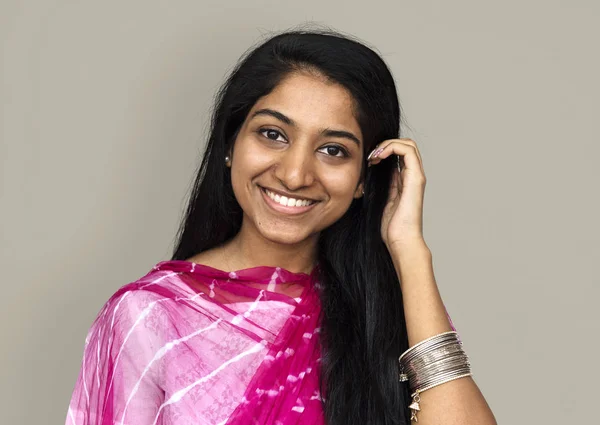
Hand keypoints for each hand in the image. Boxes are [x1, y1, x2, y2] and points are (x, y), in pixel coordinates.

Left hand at [367, 138, 427, 254]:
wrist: (400, 240)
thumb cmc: (390, 227)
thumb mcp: (381, 199)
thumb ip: (381, 185)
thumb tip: (370, 172)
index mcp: (405, 180)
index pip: (399, 153)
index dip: (384, 150)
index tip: (368, 160)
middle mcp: (413, 176)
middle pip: (405, 145)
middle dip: (386, 144)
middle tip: (370, 156)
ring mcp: (416, 176)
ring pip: (408, 144)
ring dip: (388, 144)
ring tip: (374, 155)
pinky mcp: (416, 178)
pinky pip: (408, 151)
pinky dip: (392, 147)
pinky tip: (378, 157)